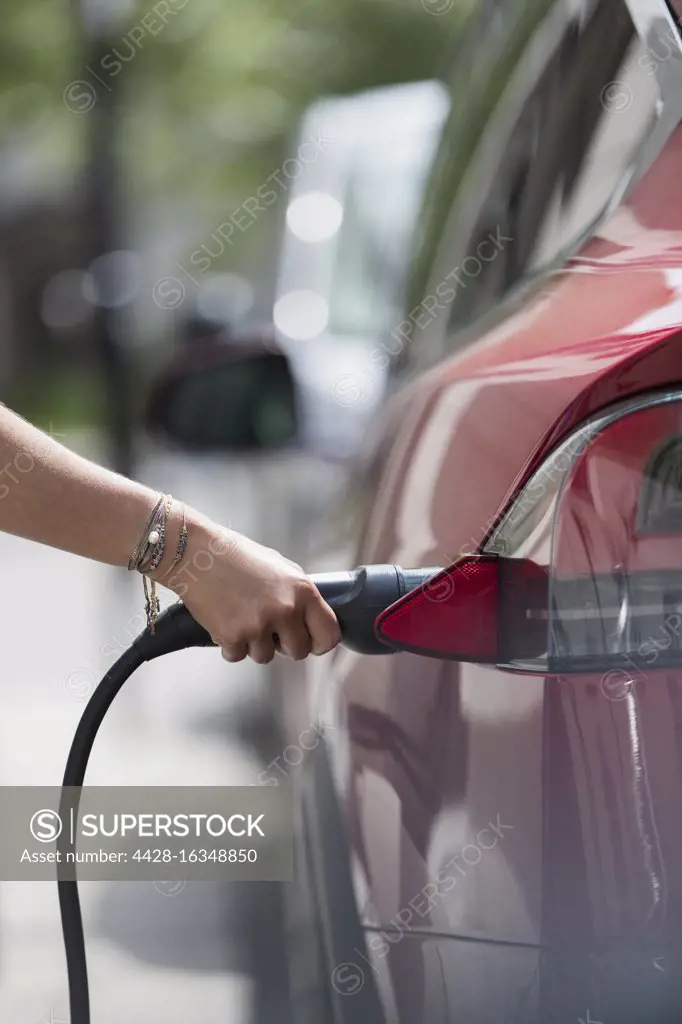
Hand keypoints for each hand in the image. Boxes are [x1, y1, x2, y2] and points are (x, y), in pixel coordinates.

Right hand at [162, 514, 340, 663]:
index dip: (319, 642)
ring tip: (241, 617)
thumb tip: (309, 620)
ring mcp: (259, 625)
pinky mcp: (232, 636)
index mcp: (303, 591)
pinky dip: (230, 645)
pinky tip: (225, 621)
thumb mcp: (281, 568)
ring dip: (254, 644)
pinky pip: (237, 656)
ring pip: (265, 657)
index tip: (311, 642)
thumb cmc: (236, 556)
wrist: (197, 553)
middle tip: (269, 628)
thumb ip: (298, 595)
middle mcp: (285, 610)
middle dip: (284, 645)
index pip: (329, 634)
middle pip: (299, 652)